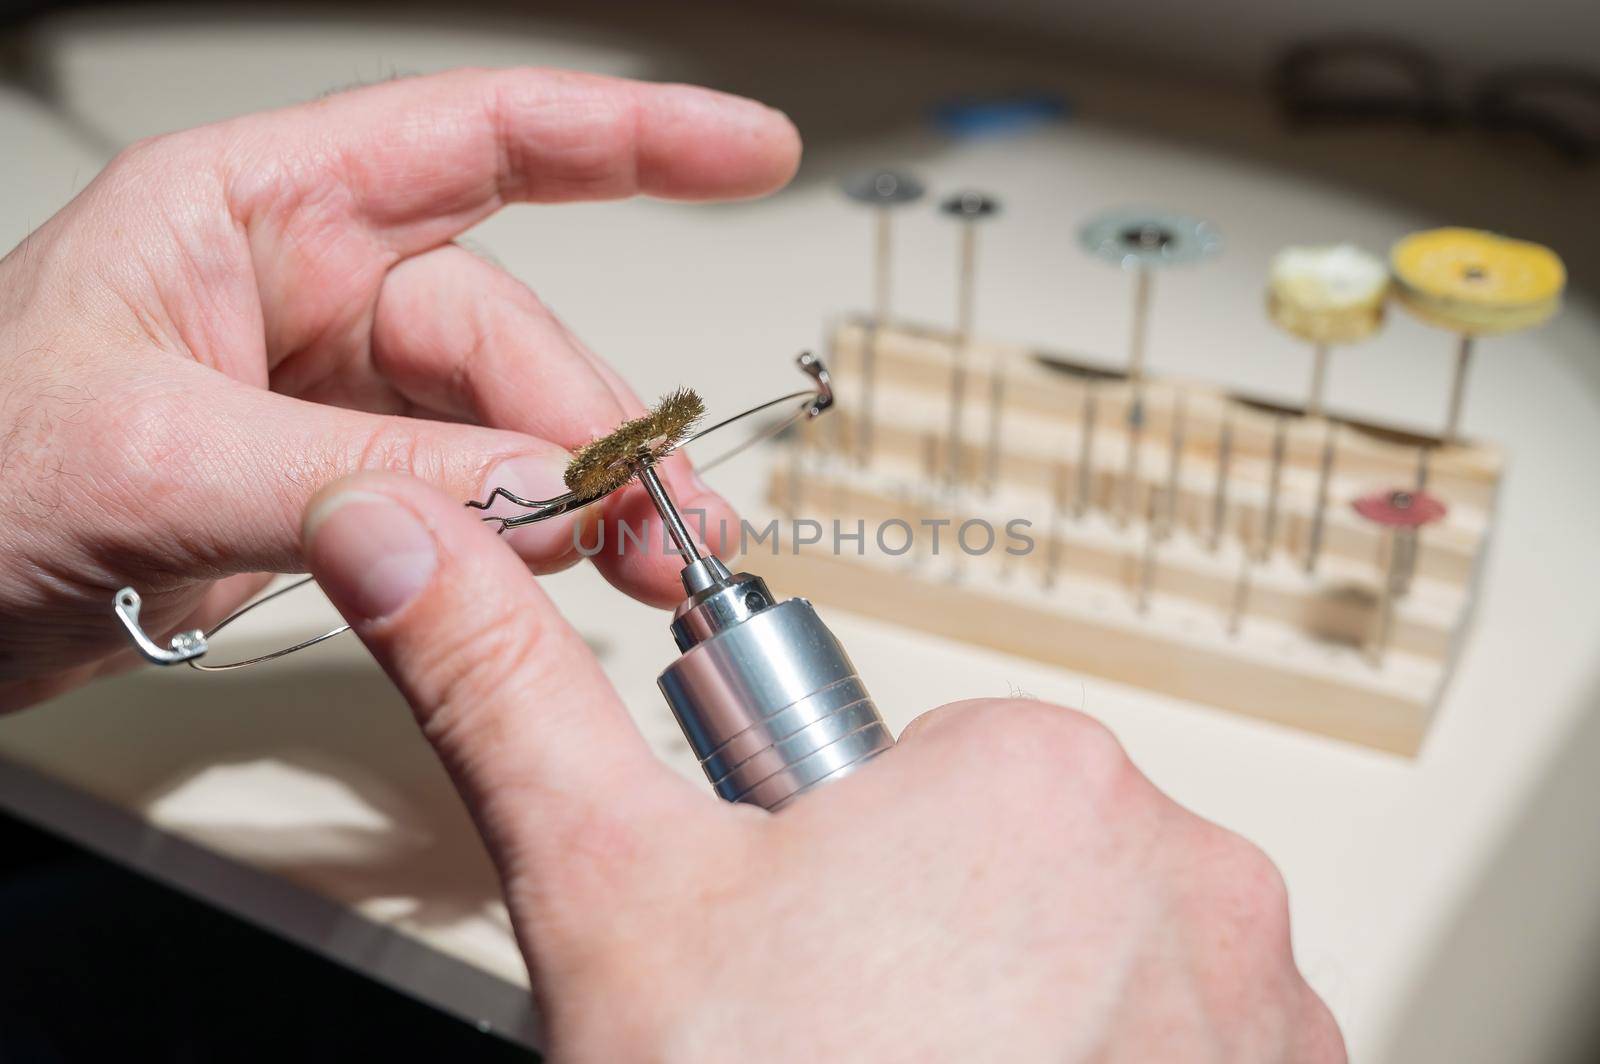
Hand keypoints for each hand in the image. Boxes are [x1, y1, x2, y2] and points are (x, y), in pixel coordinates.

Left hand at [0, 67, 797, 707]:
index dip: (628, 135)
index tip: (746, 148)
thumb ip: (359, 475)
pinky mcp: (331, 486)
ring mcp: (322, 393)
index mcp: (250, 210)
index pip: (475, 138)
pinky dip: (523, 539)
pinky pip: (467, 494)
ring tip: (647, 561)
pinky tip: (565, 571)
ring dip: (583, 496)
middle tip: (658, 519)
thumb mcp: (154, 461)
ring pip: (501, 424)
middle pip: (507, 332)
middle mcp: (300, 287)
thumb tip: (538, 491)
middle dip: (596, 427)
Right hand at [303, 472, 1346, 1062]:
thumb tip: (399, 535)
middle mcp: (1189, 869)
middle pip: (1022, 864)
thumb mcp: (610, 888)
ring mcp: (1259, 1004)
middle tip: (862, 1028)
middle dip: (942, 931)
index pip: (931, 766)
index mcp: (1034, 771)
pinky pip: (1186, 1047)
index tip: (825, 935)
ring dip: (1033, 1009)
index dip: (853, 855)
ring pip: (1105, 956)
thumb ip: (509, 685)